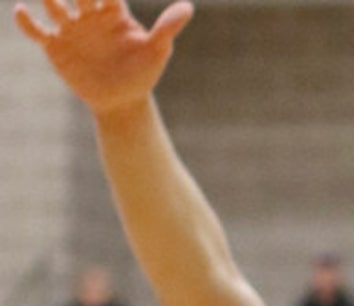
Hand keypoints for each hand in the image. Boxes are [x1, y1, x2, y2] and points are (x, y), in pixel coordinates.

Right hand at [15, 0, 192, 116]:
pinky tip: (20, 11)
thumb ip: (168, 27)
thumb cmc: (142, 73)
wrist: (123, 102)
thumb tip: (188, 7)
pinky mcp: (55, 46)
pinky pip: (36, 30)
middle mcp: (88, 14)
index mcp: (112, 11)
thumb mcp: (157, 51)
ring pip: (52, 4)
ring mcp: (70, 28)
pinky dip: (26, 21)